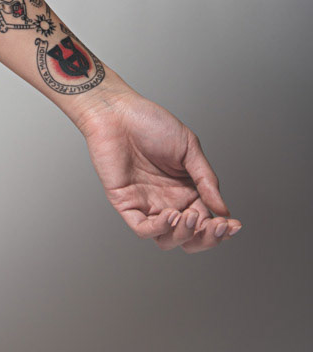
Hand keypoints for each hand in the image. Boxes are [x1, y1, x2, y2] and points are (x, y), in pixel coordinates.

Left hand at [75, 89, 241, 252]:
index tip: (233, 225)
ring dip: (184, 235)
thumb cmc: (150, 123)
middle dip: (207, 238)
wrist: (118, 112)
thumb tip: (223, 209)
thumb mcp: (189, 148)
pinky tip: (171, 215)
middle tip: (216, 225)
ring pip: (168, 240)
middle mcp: (167, 201)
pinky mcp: (126, 203)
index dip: (221, 229)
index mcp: (186, 190)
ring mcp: (147, 204)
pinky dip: (159, 229)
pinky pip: (143, 229)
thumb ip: (206, 179)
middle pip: (190, 237)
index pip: (206, 221)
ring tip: (189, 216)